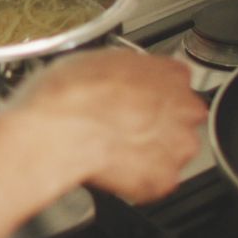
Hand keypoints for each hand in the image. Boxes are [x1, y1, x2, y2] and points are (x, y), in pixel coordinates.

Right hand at [8, 49, 206, 202]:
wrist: (55, 133)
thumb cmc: (67, 94)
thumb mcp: (95, 58)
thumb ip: (125, 69)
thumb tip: (117, 76)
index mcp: (170, 74)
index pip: (175, 79)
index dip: (150, 90)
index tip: (135, 96)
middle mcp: (182, 109)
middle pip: (179, 117)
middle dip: (154, 122)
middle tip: (119, 123)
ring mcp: (177, 146)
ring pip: (171, 149)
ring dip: (148, 150)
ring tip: (112, 146)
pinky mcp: (163, 179)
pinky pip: (155, 179)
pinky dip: (136, 176)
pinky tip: (112, 164)